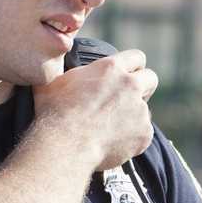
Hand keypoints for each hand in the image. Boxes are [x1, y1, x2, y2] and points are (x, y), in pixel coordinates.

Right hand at [32, 49, 157, 170]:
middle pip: (151, 78)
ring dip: (132, 115)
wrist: (65, 145)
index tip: (126, 74)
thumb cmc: (54, 113)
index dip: (132, 65)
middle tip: (126, 98)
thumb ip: (61, 71)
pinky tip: (113, 142)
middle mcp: (131, 85)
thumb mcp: (51, 82)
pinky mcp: (144, 134)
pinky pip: (142, 133)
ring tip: (110, 127)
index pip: (136, 57)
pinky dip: (131, 138)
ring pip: (144, 110)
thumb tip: (50, 64)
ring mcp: (140, 110)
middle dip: (142, 86)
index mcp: (111, 69)